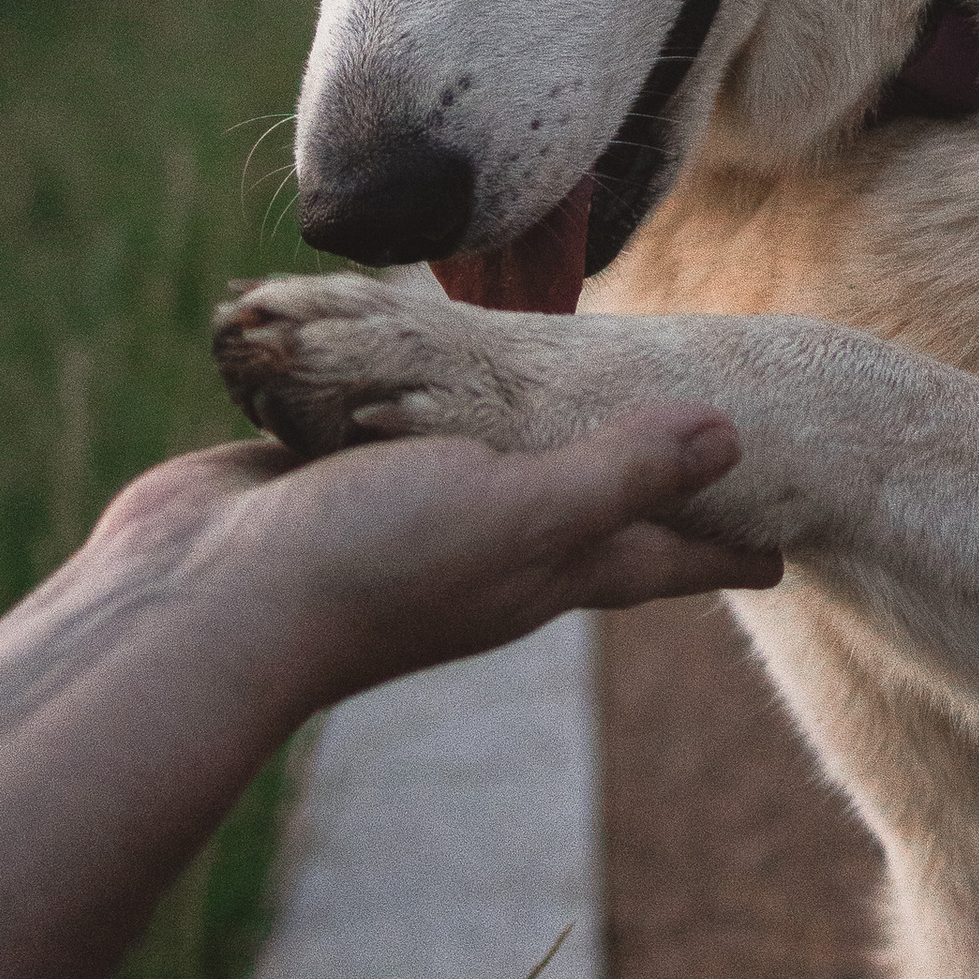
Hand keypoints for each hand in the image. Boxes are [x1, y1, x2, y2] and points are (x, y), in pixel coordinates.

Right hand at [70, 410, 774, 715]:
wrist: (197, 607)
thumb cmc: (372, 563)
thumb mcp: (516, 511)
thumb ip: (616, 475)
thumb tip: (728, 438)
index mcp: (539, 567)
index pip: (653, 558)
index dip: (718, 552)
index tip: (782, 554)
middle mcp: (478, 546)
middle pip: (581, 518)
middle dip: (634, 496)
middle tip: (688, 462)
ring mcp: (396, 514)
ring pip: (484, 471)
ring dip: (523, 443)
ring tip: (561, 401)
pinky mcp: (322, 477)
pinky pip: (391, 431)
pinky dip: (418, 406)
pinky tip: (415, 371)